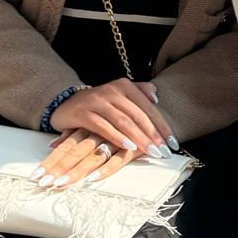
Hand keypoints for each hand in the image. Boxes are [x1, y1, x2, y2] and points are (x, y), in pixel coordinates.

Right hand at [41, 79, 173, 186]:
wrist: (64, 103)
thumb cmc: (98, 103)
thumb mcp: (118, 94)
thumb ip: (139, 92)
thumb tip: (156, 98)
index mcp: (124, 86)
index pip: (148, 108)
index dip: (162, 126)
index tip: (173, 143)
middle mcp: (112, 91)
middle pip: (138, 115)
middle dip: (153, 135)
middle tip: (164, 151)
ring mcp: (97, 101)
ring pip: (123, 121)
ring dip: (139, 138)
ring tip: (151, 151)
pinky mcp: (83, 113)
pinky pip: (104, 126)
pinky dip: (118, 137)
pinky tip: (129, 147)